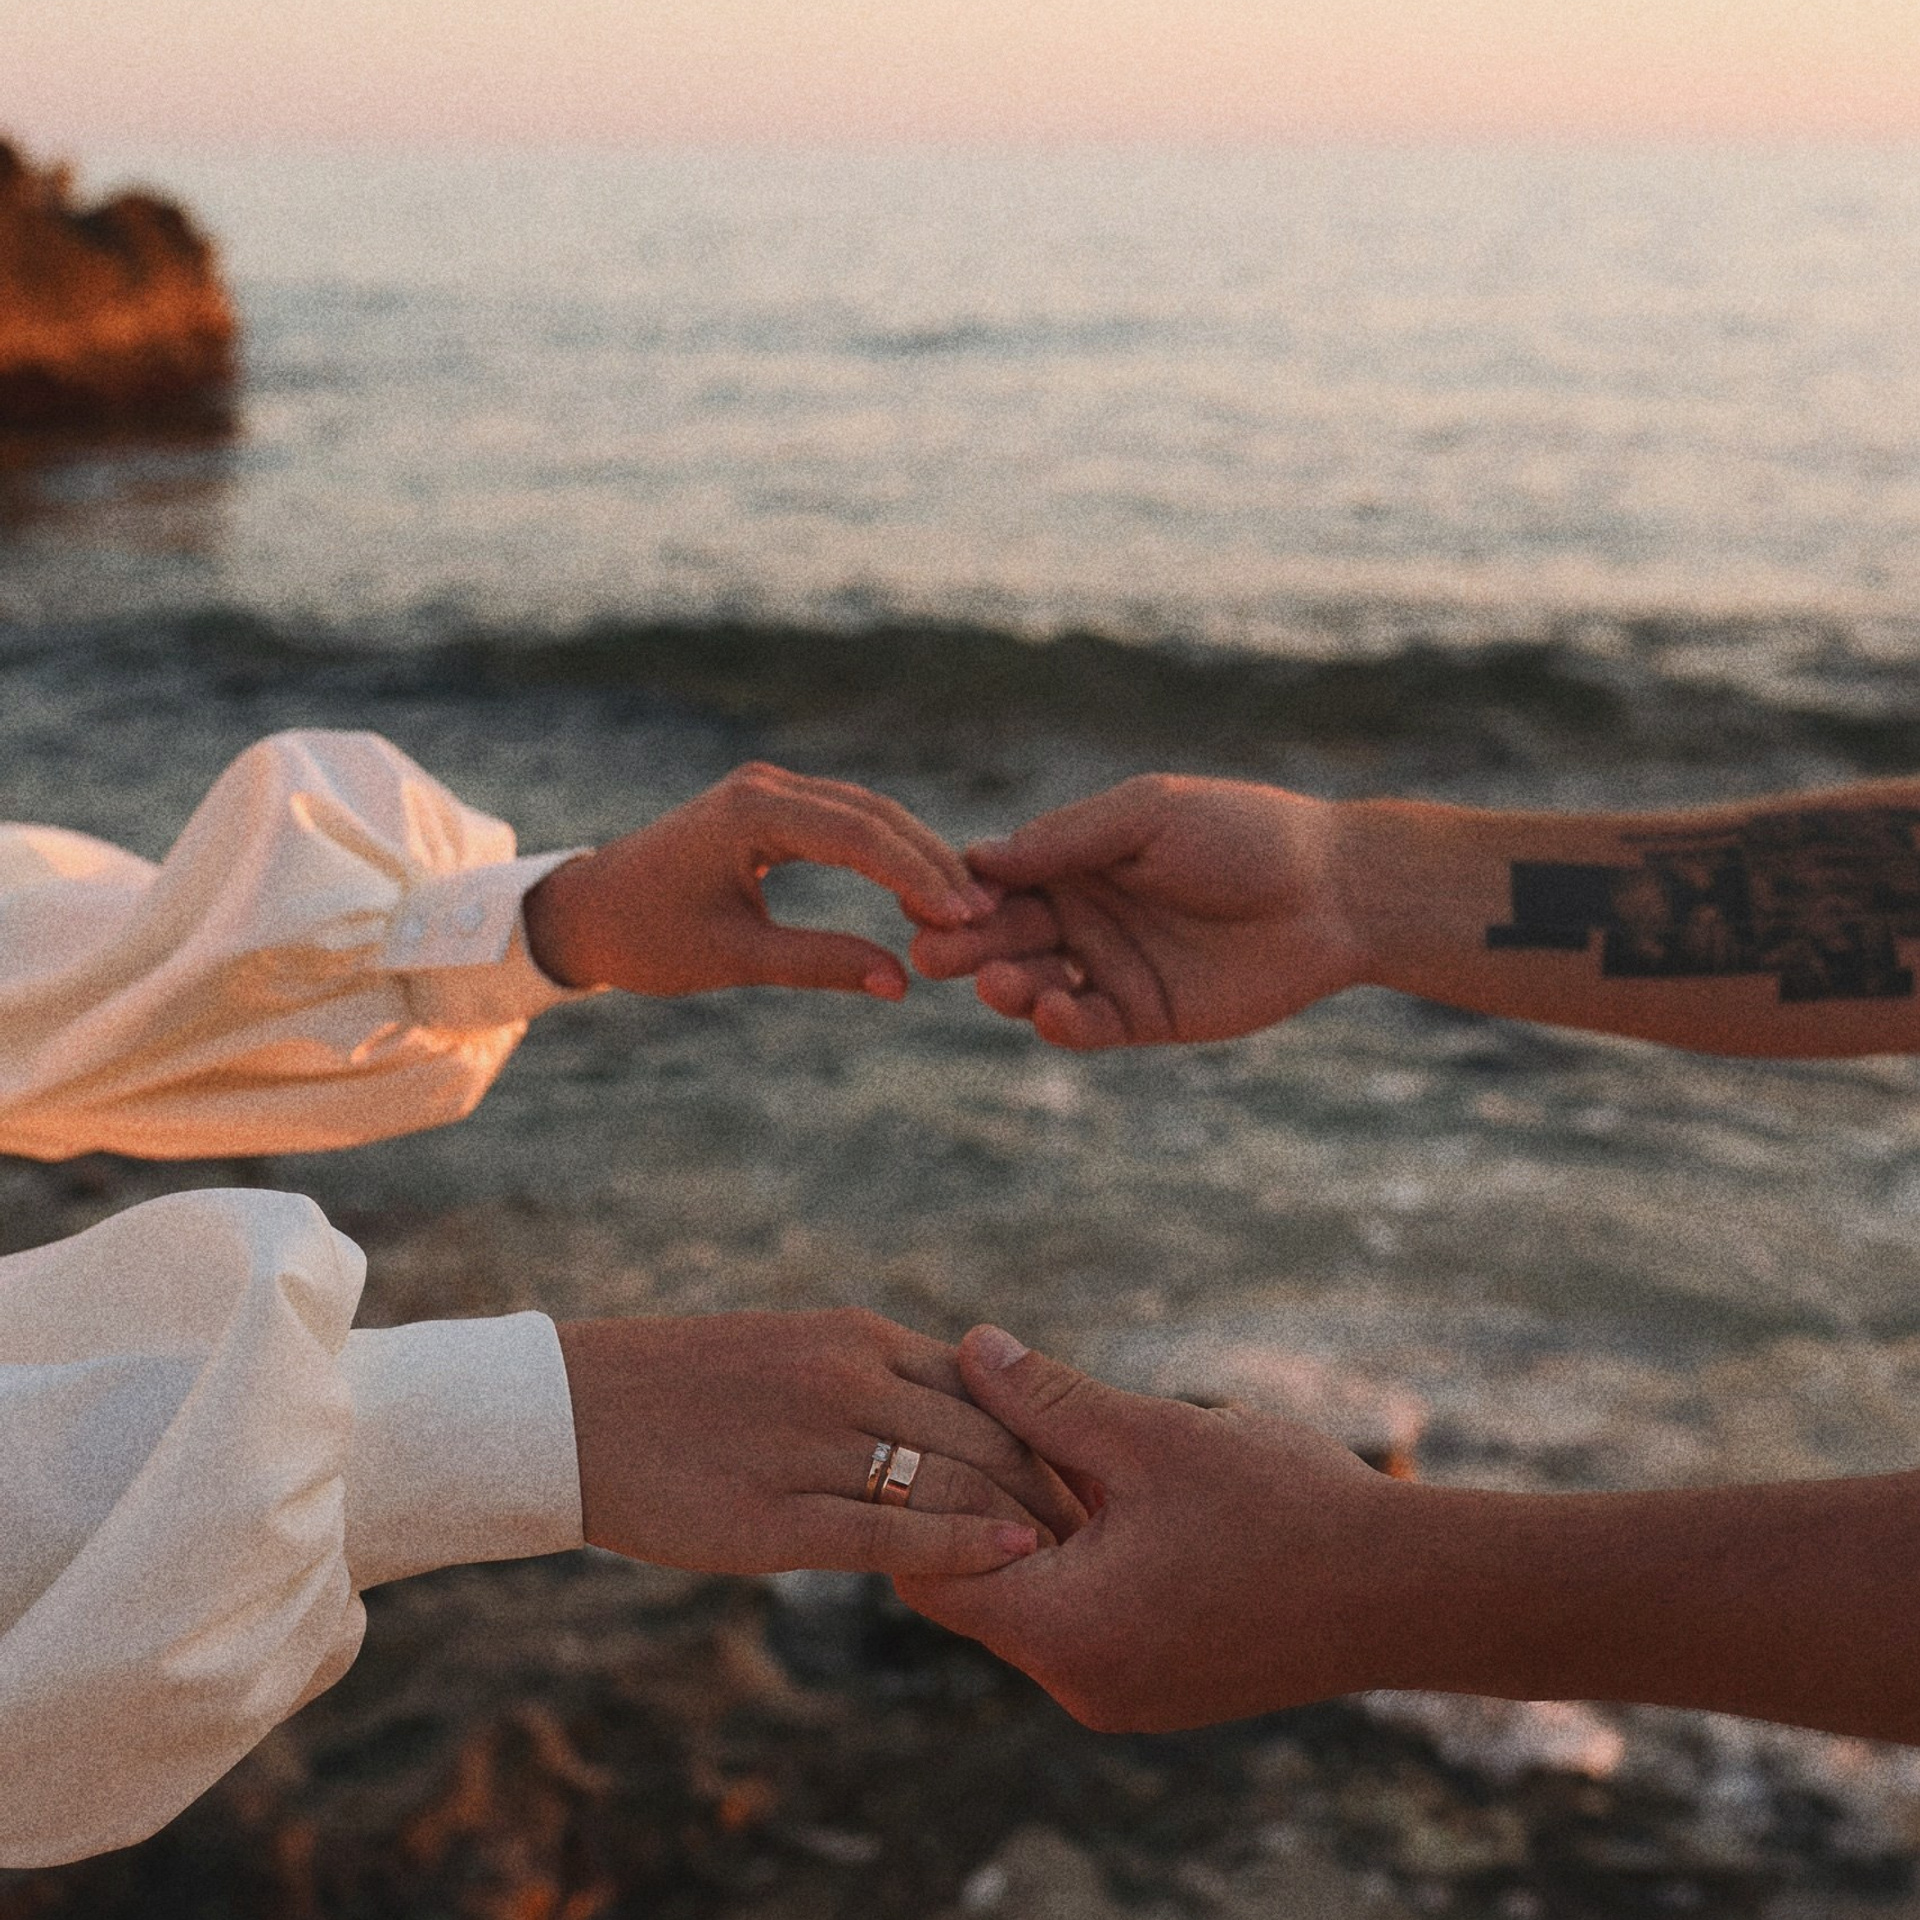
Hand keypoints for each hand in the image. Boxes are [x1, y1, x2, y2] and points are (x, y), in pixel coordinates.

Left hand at [523, 763, 997, 997]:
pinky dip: (889, 852)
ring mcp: (770, 789)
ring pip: (867, 813)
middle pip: (874, 814)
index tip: (963, 917)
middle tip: (985, 913)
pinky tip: (923, 889)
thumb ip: (819, 963)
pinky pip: (846, 821)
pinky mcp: (773, 806)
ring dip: (917, 855)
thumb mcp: (734, 957)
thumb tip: (901, 982)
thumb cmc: (648, 938)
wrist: (586, 911)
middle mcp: (765, 786)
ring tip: (966, 906)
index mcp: (750, 813)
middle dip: (932, 862)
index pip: (857, 835)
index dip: (916, 875)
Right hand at [555, 1310, 1086, 1578]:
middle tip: (1107, 1530)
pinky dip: (961, 1546)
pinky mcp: (776, 1516)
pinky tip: (1009, 1564)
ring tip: (1075, 1561)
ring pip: (951, 1478)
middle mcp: (846, 1379)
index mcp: (855, 1338)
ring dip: (1023, 1519)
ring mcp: (812, 1445)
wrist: (575, 1412)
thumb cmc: (689, 1389)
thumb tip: (954, 1416)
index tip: (1091, 1474)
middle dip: (1054, 1483)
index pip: (985, 1384)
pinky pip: (891, 1532)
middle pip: (986, 1431)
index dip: (1048, 1433)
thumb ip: (875, 1381)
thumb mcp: (794, 1355)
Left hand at [894, 1327, 1406, 1730]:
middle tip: (982, 1413)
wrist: (1409, 1591)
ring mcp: (1122, 1695)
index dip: (922, 1489)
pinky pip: (1083, 1619)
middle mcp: (1079, 1684)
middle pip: (976, 1589)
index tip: (931, 1418)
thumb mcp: (1150, 1437)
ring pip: (1032, 1601)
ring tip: (1047, 1437)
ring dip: (1032, 1523)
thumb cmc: (1282, 1509)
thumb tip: (971, 1346)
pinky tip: (1106, 1486)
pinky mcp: (1159, 1686)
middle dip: (976, 1499)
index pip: (931, 1570)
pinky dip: (1078, 1556)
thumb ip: (1047, 1399)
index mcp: (1063, 1632)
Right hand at [910, 776, 1361, 1047]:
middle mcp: (1082, 913)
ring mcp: (1109, 966)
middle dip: (965, 945)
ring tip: (1002, 982)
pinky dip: (1060, 1023)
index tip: (926, 901)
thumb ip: (1068, 838)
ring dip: (1007, 986)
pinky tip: (1053, 1011)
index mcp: (1076, 858)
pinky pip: (1085, 1025)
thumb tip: (980, 859)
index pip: (998, 878)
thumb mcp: (1150, 815)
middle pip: (1003, 934)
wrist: (1334, 892)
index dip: (960, 891)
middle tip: (935, 956)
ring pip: (1034, 984)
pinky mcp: (1142, 1015)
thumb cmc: (1245, 832)